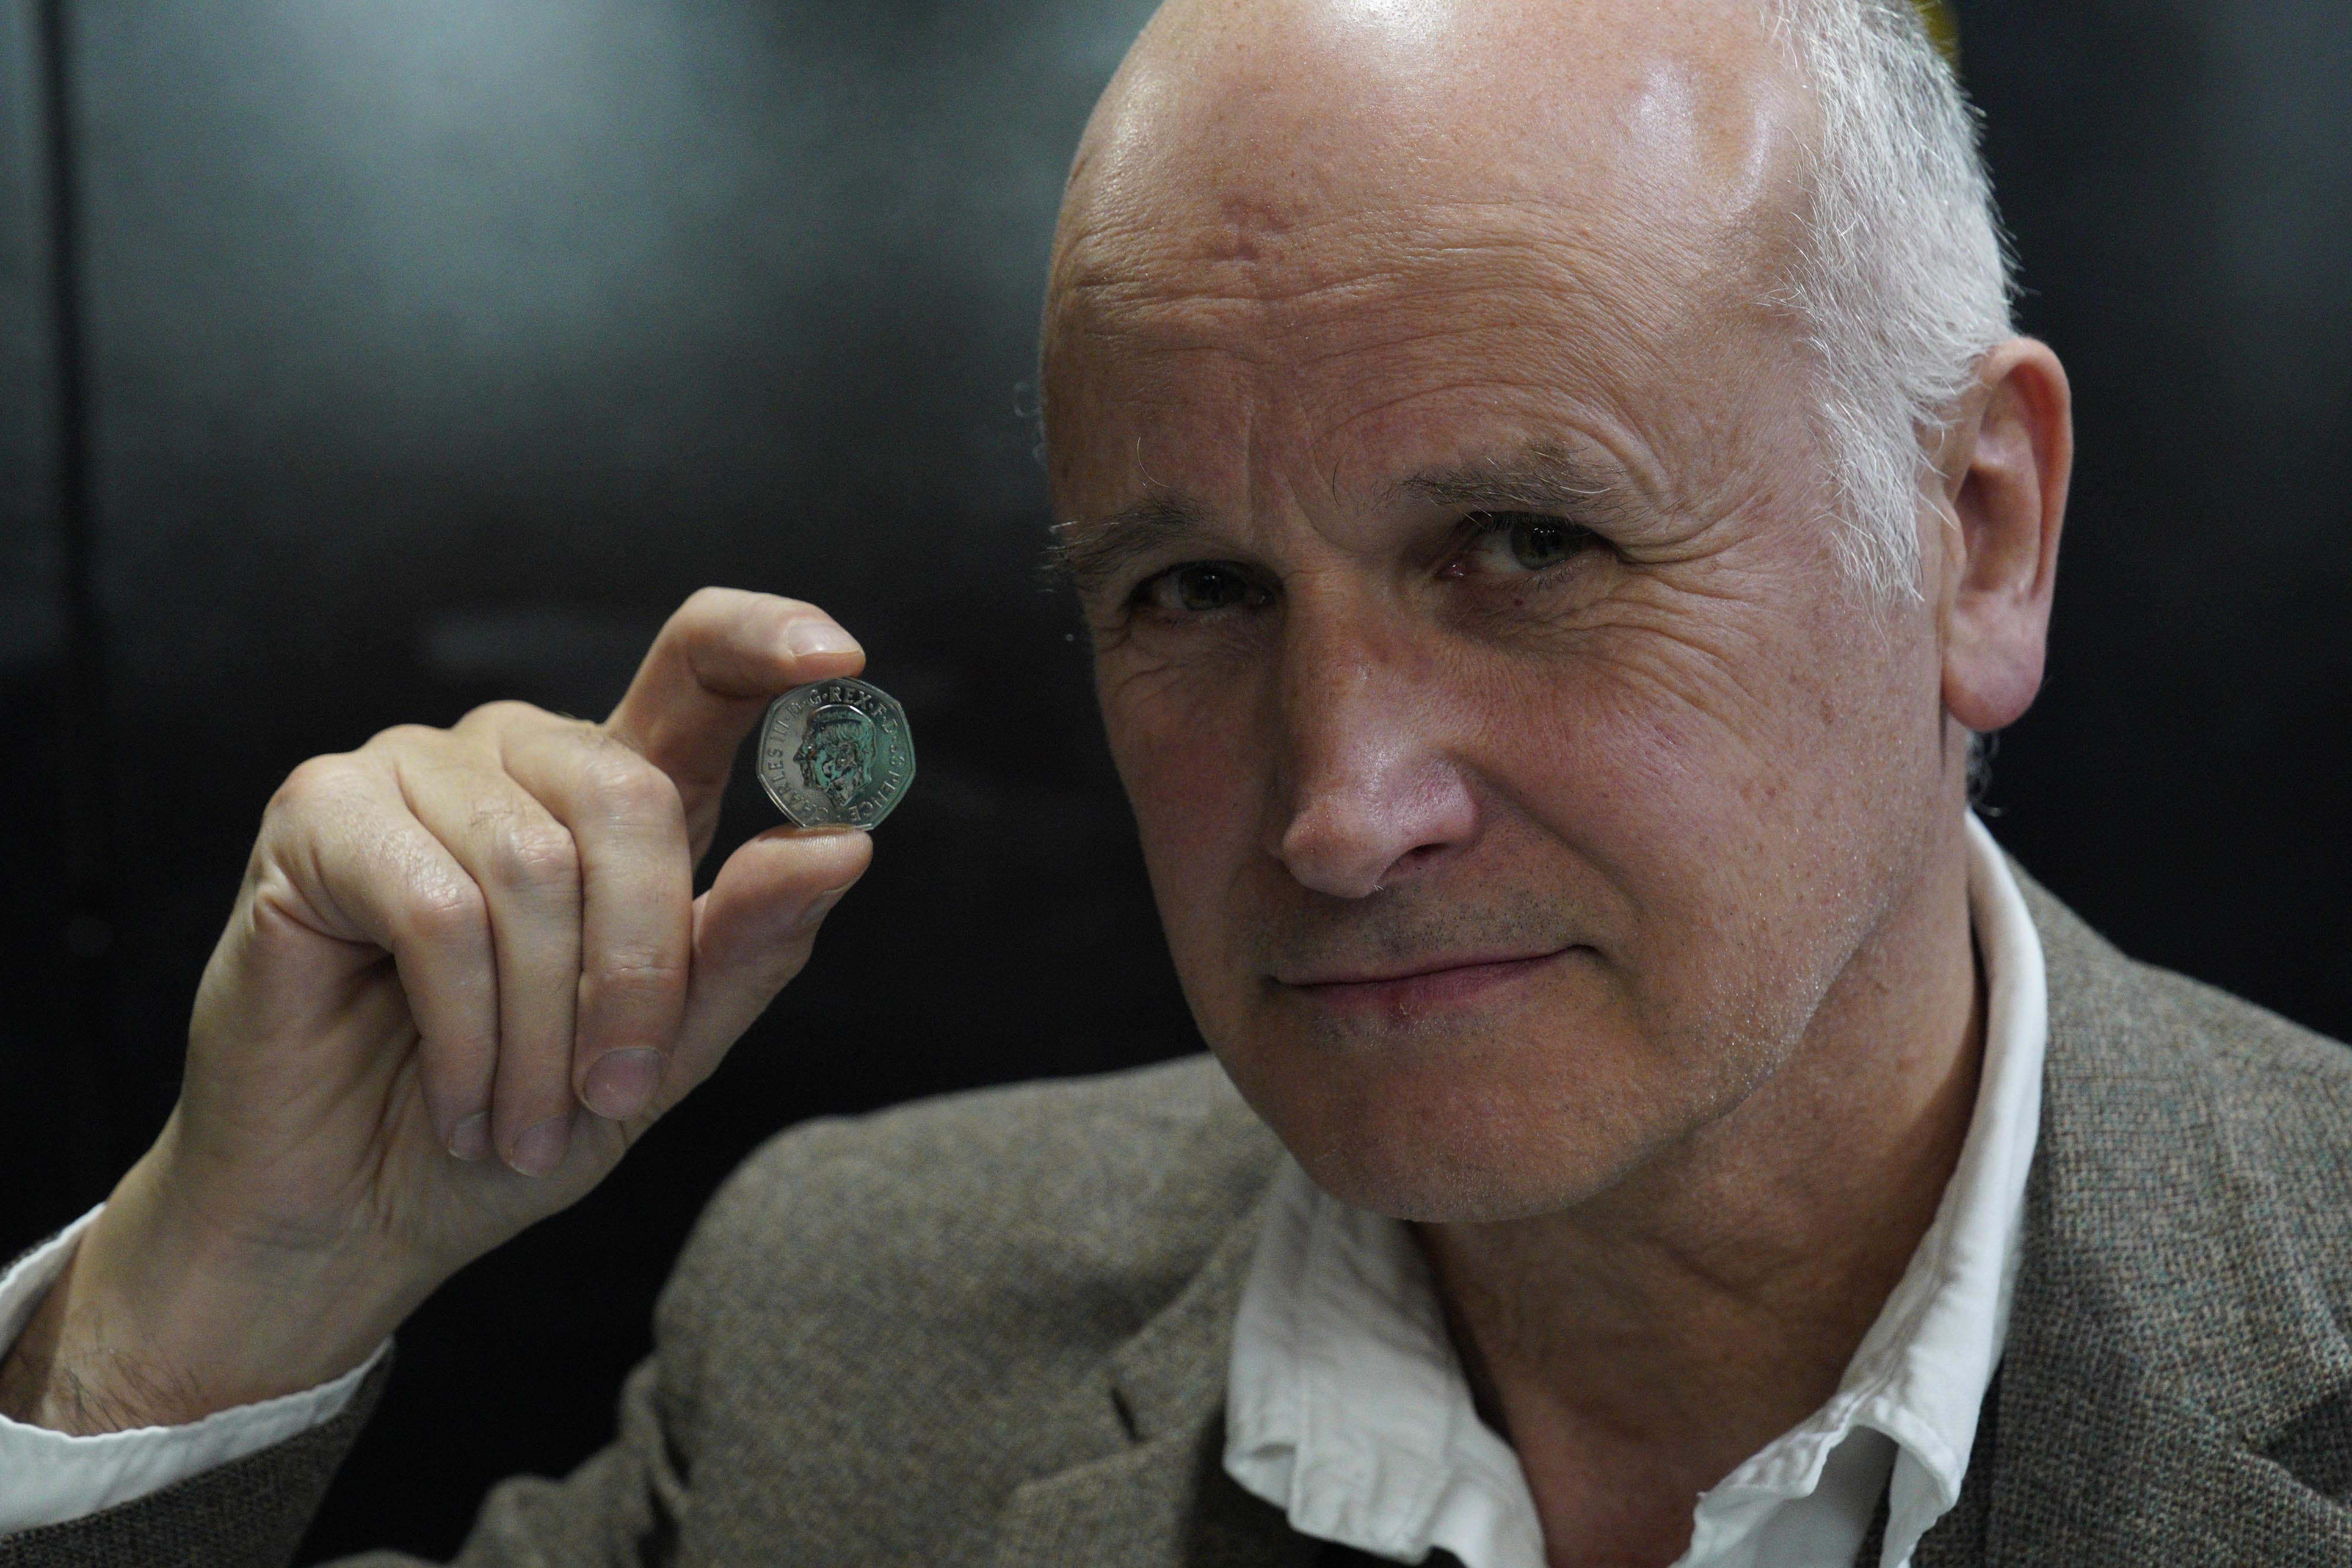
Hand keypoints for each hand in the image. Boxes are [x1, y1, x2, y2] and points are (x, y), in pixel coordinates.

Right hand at [0, 589, 872, 1431]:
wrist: (361, 1214)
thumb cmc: (520, 1122)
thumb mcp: (666, 1051)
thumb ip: (752, 945)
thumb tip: (844, 844)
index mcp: (616, 791)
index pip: (699, 668)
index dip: (766, 641)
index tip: (841, 657)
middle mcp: (519, 755)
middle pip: (630, 796)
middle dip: (640, 971)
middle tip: (614, 1093)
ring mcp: (412, 769)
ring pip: (534, 865)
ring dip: (543, 1029)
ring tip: (523, 1122)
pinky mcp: (318, 813)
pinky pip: (435, 908)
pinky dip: (466, 1028)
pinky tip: (460, 1096)